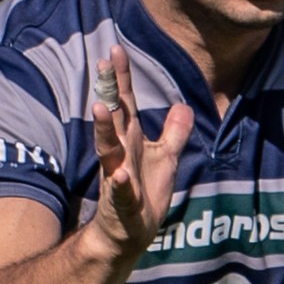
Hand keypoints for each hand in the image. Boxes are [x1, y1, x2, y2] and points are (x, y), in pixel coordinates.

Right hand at [91, 46, 193, 254]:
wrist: (128, 234)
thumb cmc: (144, 194)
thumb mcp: (165, 159)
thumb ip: (174, 133)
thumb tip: (183, 106)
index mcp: (131, 140)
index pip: (126, 103)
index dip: (122, 78)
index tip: (115, 49)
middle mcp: (121, 154)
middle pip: (114, 118)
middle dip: (109, 92)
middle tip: (102, 64)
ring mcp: (118, 178)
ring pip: (109, 150)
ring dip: (104, 130)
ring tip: (101, 108)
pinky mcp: (121, 204)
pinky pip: (120, 192)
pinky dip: (119, 185)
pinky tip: (119, 177)